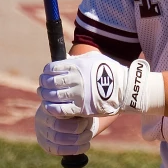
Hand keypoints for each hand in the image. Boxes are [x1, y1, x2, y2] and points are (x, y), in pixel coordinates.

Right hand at [35, 104, 98, 155]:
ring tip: (88, 135)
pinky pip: (58, 150)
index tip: (84, 118)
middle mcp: (41, 119)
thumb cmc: (74, 109)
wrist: (70, 119)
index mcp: (48, 104)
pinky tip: (85, 146)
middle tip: (87, 125)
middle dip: (76, 128)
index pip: (56, 110)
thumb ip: (76, 107)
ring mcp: (41, 133)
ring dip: (77, 139)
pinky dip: (74, 149)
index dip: (71, 115)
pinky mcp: (46, 145)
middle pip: (57, 125)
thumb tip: (83, 110)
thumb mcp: (75, 104)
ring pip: (58, 139)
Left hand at [38, 53, 163, 117]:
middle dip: (43, 84)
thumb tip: (64, 57)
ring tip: (45, 97)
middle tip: (42, 87)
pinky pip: (60, 110)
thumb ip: (77, 58)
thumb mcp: (94, 58)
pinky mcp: (81, 108)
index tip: (46, 75)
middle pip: (49, 82)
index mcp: (76, 66)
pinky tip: (51, 108)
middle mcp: (75, 79)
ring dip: (45, 97)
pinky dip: (52, 109)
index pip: (52, 68)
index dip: (46, 72)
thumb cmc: (109, 71)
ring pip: (52, 96)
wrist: (125, 88)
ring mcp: (77, 94)